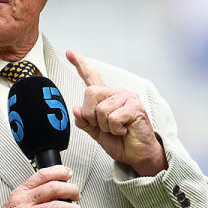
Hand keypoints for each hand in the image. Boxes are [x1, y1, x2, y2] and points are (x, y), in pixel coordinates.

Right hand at [0, 165, 83, 207]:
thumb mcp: (16, 204)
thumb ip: (33, 196)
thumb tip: (59, 192)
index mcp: (20, 192)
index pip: (42, 175)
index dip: (59, 172)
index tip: (69, 174)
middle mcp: (21, 202)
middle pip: (53, 189)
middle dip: (72, 191)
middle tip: (78, 197)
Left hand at [66, 49, 166, 176]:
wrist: (137, 155)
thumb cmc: (120, 142)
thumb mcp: (96, 133)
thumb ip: (84, 121)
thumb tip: (76, 110)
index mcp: (106, 98)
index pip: (91, 77)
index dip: (80, 64)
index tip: (70, 52)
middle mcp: (116, 93)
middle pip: (90, 94)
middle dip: (91, 116)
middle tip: (106, 126)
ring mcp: (127, 97)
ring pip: (101, 109)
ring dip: (105, 126)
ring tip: (117, 129)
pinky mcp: (135, 106)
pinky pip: (112, 118)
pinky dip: (115, 129)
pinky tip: (125, 130)